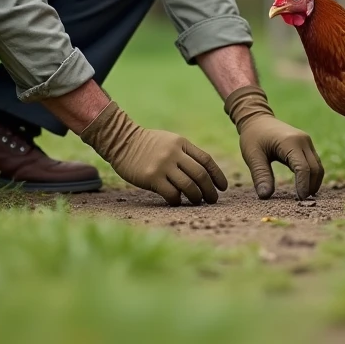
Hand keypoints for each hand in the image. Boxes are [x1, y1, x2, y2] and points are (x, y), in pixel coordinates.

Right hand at [78, 101, 227, 205]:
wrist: (121, 141)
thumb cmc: (147, 144)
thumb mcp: (170, 142)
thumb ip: (185, 154)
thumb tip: (204, 175)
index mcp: (182, 143)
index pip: (206, 160)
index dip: (217, 175)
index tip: (223, 187)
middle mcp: (174, 153)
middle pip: (200, 175)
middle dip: (210, 190)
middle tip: (213, 199)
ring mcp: (163, 165)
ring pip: (188, 186)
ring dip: (196, 197)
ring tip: (197, 202)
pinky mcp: (152, 177)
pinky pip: (171, 193)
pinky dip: (177, 200)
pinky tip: (177, 202)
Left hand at [223, 85, 323, 199]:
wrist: (257, 118)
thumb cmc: (253, 136)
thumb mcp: (253, 156)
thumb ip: (260, 175)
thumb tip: (265, 196)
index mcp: (290, 142)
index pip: (303, 168)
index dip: (303, 185)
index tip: (299, 200)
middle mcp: (303, 140)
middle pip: (315, 168)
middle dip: (311, 186)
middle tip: (301, 202)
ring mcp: (307, 142)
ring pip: (318, 166)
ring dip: (313, 182)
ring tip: (303, 197)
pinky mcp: (306, 145)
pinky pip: (314, 163)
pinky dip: (312, 175)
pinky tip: (304, 186)